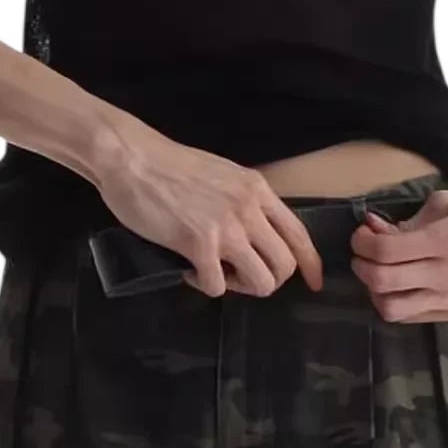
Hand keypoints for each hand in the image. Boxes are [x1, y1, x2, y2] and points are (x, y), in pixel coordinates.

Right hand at [94, 137, 324, 299]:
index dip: (311, 264)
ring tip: (218, 275)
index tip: (314, 283)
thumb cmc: (170, 165)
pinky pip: (217, 286)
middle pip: (285, 265)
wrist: (133, 159)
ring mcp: (226, 228)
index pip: (299, 234)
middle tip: (241, 277)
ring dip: (241, 288)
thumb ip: (243, 200)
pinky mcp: (199, 245)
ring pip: (261, 281)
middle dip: (268, 281)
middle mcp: (249, 209)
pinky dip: (205, 286)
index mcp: (258, 190)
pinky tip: (190, 272)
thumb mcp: (222, 175)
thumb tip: (253, 231)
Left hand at [350, 182, 447, 321]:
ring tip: (379, 270)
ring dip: (375, 290)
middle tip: (363, 252)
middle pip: (382, 282)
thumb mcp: (445, 202)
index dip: (362, 242)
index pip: (385, 252)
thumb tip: (371, 230)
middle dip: (362, 265)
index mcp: (447, 240)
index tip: (361, 233)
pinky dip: (397, 300)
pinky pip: (411, 316)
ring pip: (392, 308)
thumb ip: (406, 221)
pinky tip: (401, 281)